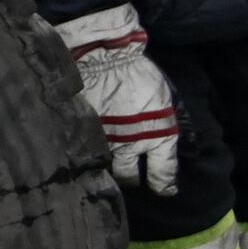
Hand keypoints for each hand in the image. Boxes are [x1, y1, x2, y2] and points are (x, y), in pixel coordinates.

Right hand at [56, 3, 177, 194]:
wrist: (105, 58)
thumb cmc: (140, 75)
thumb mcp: (162, 101)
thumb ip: (162, 126)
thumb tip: (163, 142)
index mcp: (158, 138)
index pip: (163, 174)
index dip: (164, 185)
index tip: (164, 190)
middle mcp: (131, 146)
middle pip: (129, 178)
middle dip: (130, 180)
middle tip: (128, 178)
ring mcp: (104, 142)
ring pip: (104, 169)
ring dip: (106, 170)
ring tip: (104, 168)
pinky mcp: (83, 134)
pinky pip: (85, 153)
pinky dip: (86, 155)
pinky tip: (84, 154)